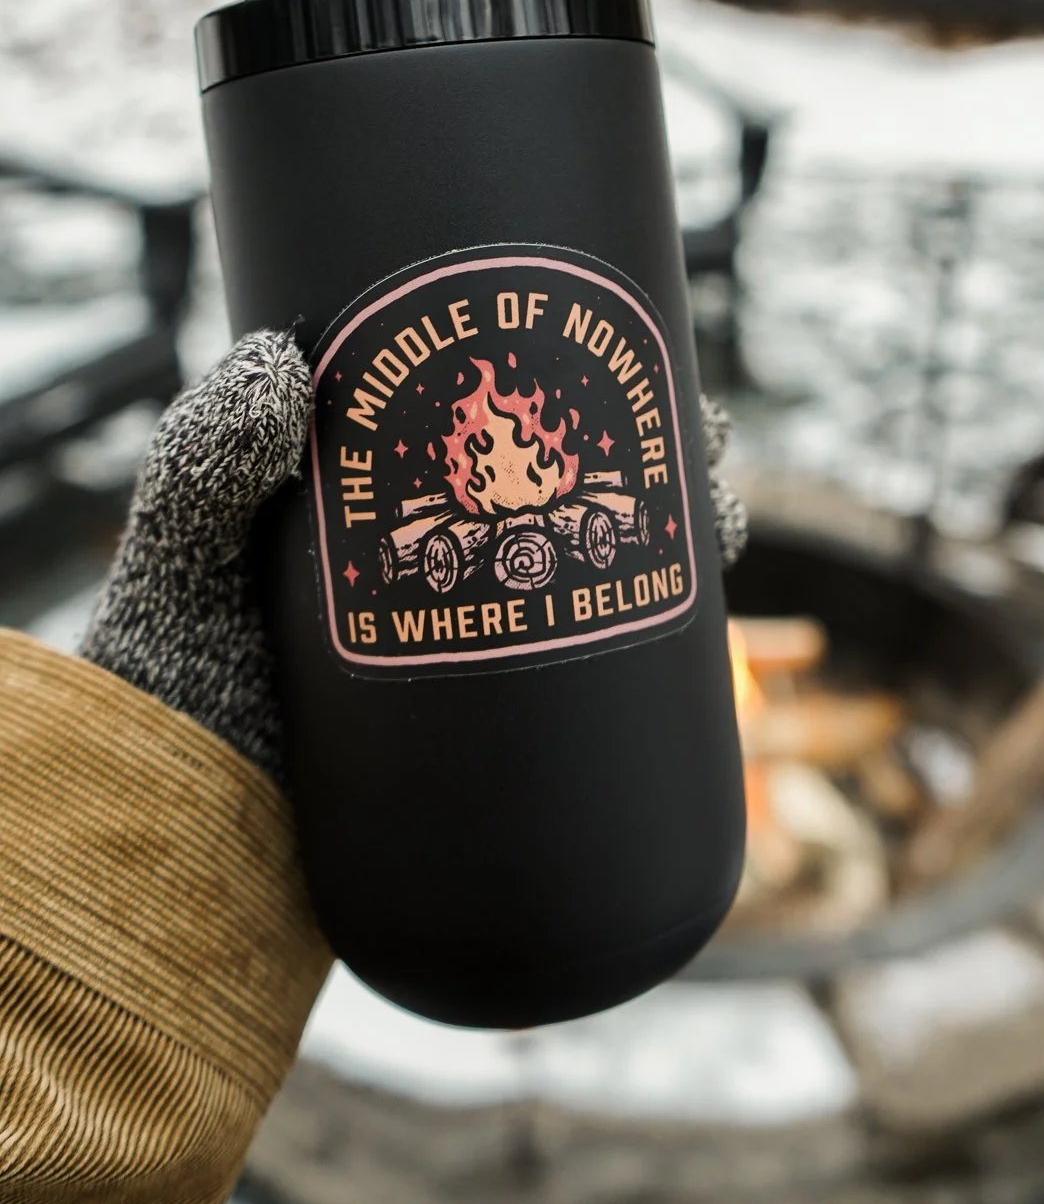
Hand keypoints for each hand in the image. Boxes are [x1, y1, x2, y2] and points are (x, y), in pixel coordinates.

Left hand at [81, 333, 747, 786]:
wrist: (173, 839)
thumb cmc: (168, 676)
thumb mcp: (183, 554)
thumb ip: (204, 461)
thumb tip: (276, 364)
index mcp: (400, 504)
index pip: (518, 434)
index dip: (600, 399)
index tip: (658, 368)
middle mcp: (463, 570)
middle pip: (592, 503)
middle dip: (669, 470)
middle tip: (706, 458)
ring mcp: (489, 658)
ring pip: (615, 590)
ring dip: (685, 555)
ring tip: (713, 535)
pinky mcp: (507, 751)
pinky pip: (604, 707)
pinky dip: (676, 682)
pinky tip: (715, 665)